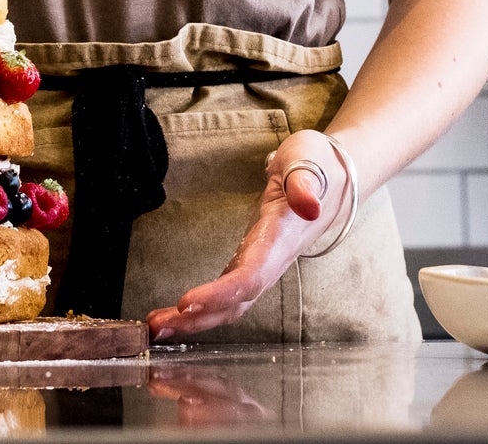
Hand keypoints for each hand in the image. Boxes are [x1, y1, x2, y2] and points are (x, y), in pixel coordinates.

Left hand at [144, 128, 342, 341]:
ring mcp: (261, 266)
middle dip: (198, 317)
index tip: (186, 302)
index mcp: (282, 237)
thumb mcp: (308, 158)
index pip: (251, 275)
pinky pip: (225, 296)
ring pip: (230, 305)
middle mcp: (272, 260)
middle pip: (236, 301)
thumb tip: (310, 206)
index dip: (220, 292)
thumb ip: (305, 182)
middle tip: (156, 328)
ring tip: (155, 328)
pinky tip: (173, 316)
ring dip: (194, 320)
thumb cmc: (316, 164)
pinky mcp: (250, 264)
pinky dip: (199, 310)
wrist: (332, 177)